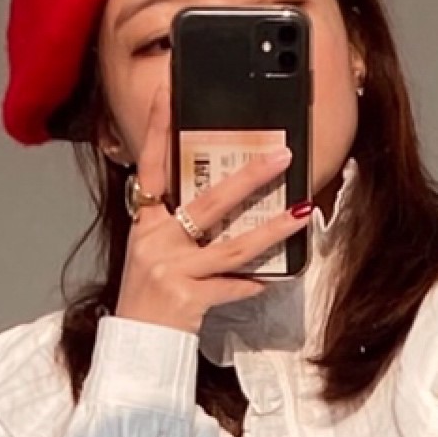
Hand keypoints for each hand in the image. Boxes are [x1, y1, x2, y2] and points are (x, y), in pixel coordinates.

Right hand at [115, 73, 309, 335]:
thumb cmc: (149, 298)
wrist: (135, 347)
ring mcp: (171, 269)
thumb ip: (177, 225)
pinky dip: (252, 284)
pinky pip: (231, 286)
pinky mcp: (187, 298)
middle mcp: (155, 241)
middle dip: (250, 176)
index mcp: (145, 223)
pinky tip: (272, 279)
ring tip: (301, 212)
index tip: (170, 89)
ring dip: (271, 229)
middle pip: (209, 201)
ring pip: (231, 245)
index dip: (158, 127)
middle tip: (283, 156)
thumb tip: (223, 201)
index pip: (150, 164)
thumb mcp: (153, 253)